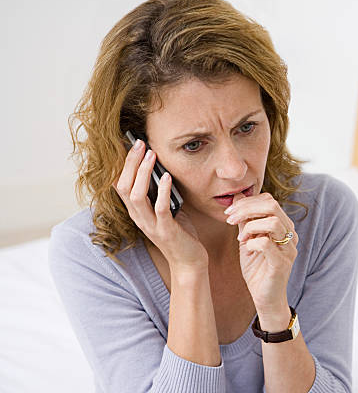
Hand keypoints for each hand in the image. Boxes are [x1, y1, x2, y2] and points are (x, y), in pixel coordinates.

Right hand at [113, 139, 207, 271]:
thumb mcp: (167, 209)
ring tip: (152, 155)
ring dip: (143, 173)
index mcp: (137, 212)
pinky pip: (160, 208)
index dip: (124, 165)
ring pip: (137, 196)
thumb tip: (162, 169)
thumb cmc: (180, 233)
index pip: (120, 186)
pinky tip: (167, 177)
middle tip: (140, 144)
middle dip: (131, 163)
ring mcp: (151, 225)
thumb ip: (161, 193)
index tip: (133, 145)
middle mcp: (139, 218)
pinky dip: (163, 191)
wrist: (189, 261)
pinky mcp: (166, 230)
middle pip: (124, 187)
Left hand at [225, 192, 297, 314]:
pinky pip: (266, 244)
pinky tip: (246, 248)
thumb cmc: (257, 269)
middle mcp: (290, 234)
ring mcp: (288, 249)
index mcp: (284, 226)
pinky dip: (251, 242)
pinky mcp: (282, 263)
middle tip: (230, 218)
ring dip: (250, 226)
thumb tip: (237, 197)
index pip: (269, 200)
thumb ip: (245, 220)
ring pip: (272, 222)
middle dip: (246, 209)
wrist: (265, 298)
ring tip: (240, 237)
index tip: (230, 212)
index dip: (247, 202)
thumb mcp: (247, 239)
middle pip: (272, 206)